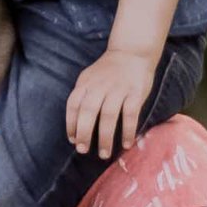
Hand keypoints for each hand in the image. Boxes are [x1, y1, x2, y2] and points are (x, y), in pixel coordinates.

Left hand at [64, 44, 161, 159]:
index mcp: (86, 83)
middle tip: (83, 150)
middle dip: (84, 133)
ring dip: (106, 137)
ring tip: (104, 154)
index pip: (73, 105)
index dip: (71, 124)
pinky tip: (126, 144)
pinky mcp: (135, 92)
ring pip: (109, 116)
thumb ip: (82, 97)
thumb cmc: (108, 71)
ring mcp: (118, 89)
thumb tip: (75, 128)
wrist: (132, 52)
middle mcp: (100, 86)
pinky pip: (130, 114)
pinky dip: (127, 130)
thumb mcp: (89, 78)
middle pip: (88, 111)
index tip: (73, 140)